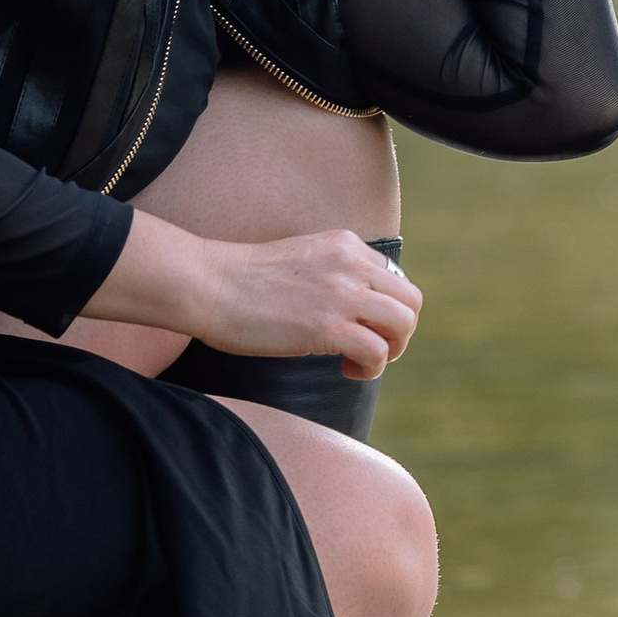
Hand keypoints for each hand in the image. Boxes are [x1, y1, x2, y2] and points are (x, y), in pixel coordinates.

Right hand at [89, 217, 419, 378]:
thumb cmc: (239, 281)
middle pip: (411, 301)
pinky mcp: (328, 325)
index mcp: (345, 245)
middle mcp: (351, 263)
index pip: (394, 279)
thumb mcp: (300, 260)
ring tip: (360, 363)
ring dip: (391, 351)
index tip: (361, 328)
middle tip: (370, 351)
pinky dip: (371, 369)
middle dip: (398, 333)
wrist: (206, 284)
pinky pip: (377, 351)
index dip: (385, 311)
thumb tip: (348, 307)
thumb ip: (330, 273)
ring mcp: (342, 293)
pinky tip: (347, 371)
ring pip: (404, 324)